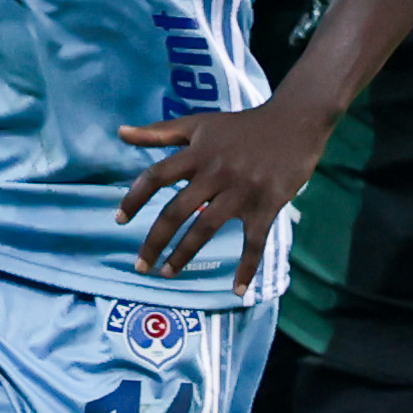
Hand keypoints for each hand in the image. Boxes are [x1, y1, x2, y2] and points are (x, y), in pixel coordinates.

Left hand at [115, 101, 321, 287]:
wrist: (294, 122)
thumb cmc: (241, 126)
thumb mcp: (199, 124)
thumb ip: (159, 132)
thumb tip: (120, 133)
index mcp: (197, 154)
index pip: (156, 177)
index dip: (134, 198)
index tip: (118, 220)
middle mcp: (215, 173)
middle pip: (176, 211)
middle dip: (154, 241)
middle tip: (140, 266)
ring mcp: (241, 192)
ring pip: (206, 228)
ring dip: (184, 255)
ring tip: (167, 273)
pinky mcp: (266, 206)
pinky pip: (254, 242)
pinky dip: (247, 268)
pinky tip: (237, 290)